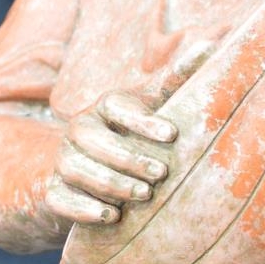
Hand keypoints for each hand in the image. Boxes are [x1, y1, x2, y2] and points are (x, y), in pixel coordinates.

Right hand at [45, 91, 177, 226]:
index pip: (118, 106)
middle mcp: (80, 129)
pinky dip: (84, 209)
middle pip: (96, 141)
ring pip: (78, 170)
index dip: (143, 121)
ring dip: (112, 184)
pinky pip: (60, 199)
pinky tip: (112, 217)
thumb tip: (210, 46)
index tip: (172, 135)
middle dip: (130, 158)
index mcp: (106, 106)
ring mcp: (63, 160)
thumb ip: (178, 80)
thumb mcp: (155, 106)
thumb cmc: (137, 133)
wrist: (98, 168)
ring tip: (144, 196)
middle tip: (162, 174)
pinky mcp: (53, 190)